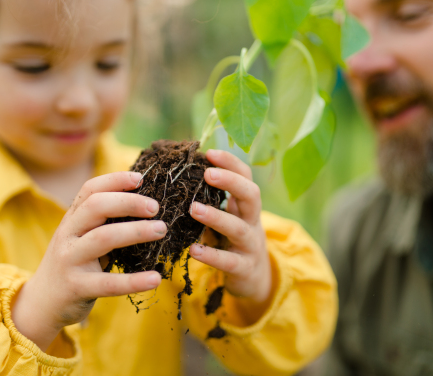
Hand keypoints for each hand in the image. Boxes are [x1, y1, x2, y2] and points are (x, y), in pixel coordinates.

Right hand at [11, 172, 164, 351]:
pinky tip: (155, 278)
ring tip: (161, 230)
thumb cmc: (74, 264)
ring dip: (136, 231)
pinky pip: (108, 284)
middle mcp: (68, 235)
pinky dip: (134, 281)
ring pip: (103, 238)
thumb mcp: (80, 237)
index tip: (140, 178)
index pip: (90, 190)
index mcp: (71, 219)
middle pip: (96, 207)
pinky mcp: (76, 288)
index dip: (115, 180)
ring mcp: (70, 261)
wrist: (42, 303)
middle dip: (128, 202)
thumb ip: (102, 221)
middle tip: (155, 208)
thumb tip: (144, 201)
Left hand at [189, 150, 271, 310]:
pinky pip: (228, 261)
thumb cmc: (230, 242)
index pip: (245, 176)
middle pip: (251, 195)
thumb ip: (209, 201)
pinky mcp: (244, 268)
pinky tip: (193, 250)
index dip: (230, 163)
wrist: (254, 280)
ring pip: (238, 228)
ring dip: (217, 217)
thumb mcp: (226, 218)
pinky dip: (211, 255)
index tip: (210, 153)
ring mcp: (250, 245)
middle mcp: (252, 221)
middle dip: (231, 182)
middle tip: (208, 173)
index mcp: (245, 206)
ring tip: (194, 209)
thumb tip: (178, 175)